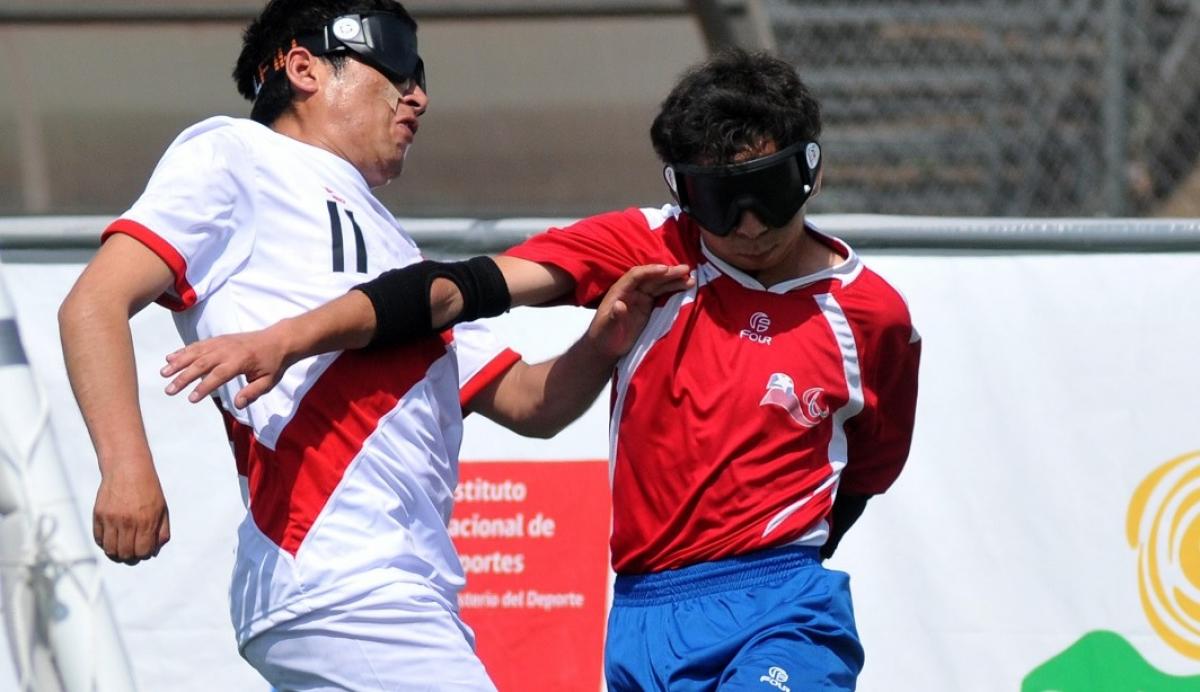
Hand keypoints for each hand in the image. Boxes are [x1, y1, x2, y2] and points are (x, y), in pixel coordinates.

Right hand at [93, 459, 169, 564]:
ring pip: (110, 550)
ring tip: (121, 549)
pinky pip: (98, 539)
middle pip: (125, 554)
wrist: (128, 468)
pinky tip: (112, 539)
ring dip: (116, 554)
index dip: (144, 555)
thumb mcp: (162, 509)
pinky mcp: (98, 515)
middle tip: (132, 552)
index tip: (144, 550)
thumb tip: (153, 552)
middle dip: (130, 557)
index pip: (142, 552)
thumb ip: (161, 532)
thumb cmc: (148, 490)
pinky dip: (105, 544)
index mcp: (147, 521)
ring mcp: (111, 519)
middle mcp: (128, 522)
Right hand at [161, 325, 292, 408]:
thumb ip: (252, 393)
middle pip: (202, 364)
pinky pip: (198, 345)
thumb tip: (238, 405)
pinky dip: (183, 350)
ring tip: (164, 373)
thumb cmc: (273, 363)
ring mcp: (222, 343)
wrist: (278, 339)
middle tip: (169, 390)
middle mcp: (228, 350)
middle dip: (184, 377)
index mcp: (241, 361)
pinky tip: (170, 358)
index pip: (218, 375)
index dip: (204, 387)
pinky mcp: (218, 340)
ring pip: (196, 352)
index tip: (191, 398)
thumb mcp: (269, 381)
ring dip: (178, 362)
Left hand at [586, 264, 692, 358]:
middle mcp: (631, 291)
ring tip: (691, 279)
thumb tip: (620, 304)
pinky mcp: (647, 306)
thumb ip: (614, 317)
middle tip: (686, 270)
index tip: (666, 270)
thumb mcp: (606, 328)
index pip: (636, 275)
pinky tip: (685, 288)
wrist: (606, 347)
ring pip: (659, 284)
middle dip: (668, 273)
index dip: (651, 271)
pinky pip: (662, 294)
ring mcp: (640, 298)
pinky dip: (673, 290)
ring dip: (674, 281)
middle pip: (651, 277)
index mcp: (620, 291)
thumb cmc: (603, 337)